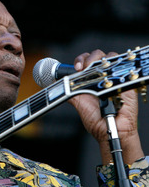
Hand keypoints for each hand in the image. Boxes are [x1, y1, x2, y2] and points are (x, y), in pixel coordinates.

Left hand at [69, 50, 143, 164]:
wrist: (109, 131)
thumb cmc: (96, 120)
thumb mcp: (79, 103)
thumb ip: (71, 92)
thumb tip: (58, 84)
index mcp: (91, 79)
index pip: (86, 61)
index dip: (80, 59)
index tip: (76, 67)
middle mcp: (103, 77)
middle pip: (98, 55)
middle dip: (89, 57)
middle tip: (83, 68)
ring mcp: (115, 78)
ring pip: (112, 57)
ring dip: (101, 60)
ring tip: (94, 69)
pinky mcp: (127, 83)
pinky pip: (125, 68)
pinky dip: (117, 66)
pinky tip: (109, 73)